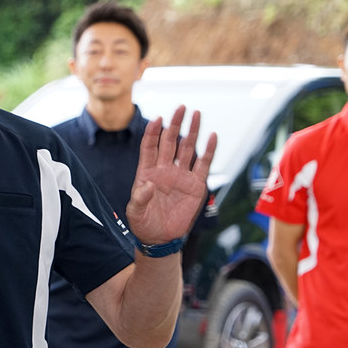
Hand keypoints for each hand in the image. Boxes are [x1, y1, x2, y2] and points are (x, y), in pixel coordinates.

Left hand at [126, 105, 216, 244]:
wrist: (160, 239)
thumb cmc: (143, 223)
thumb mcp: (135, 212)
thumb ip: (139, 198)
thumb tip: (148, 185)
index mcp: (147, 172)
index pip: (150, 147)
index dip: (153, 133)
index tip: (158, 119)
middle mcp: (165, 170)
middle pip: (170, 142)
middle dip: (175, 124)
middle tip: (180, 108)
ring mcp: (181, 176)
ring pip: (187, 149)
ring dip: (192, 132)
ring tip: (197, 114)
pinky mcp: (195, 186)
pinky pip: (203, 165)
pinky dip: (208, 151)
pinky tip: (212, 136)